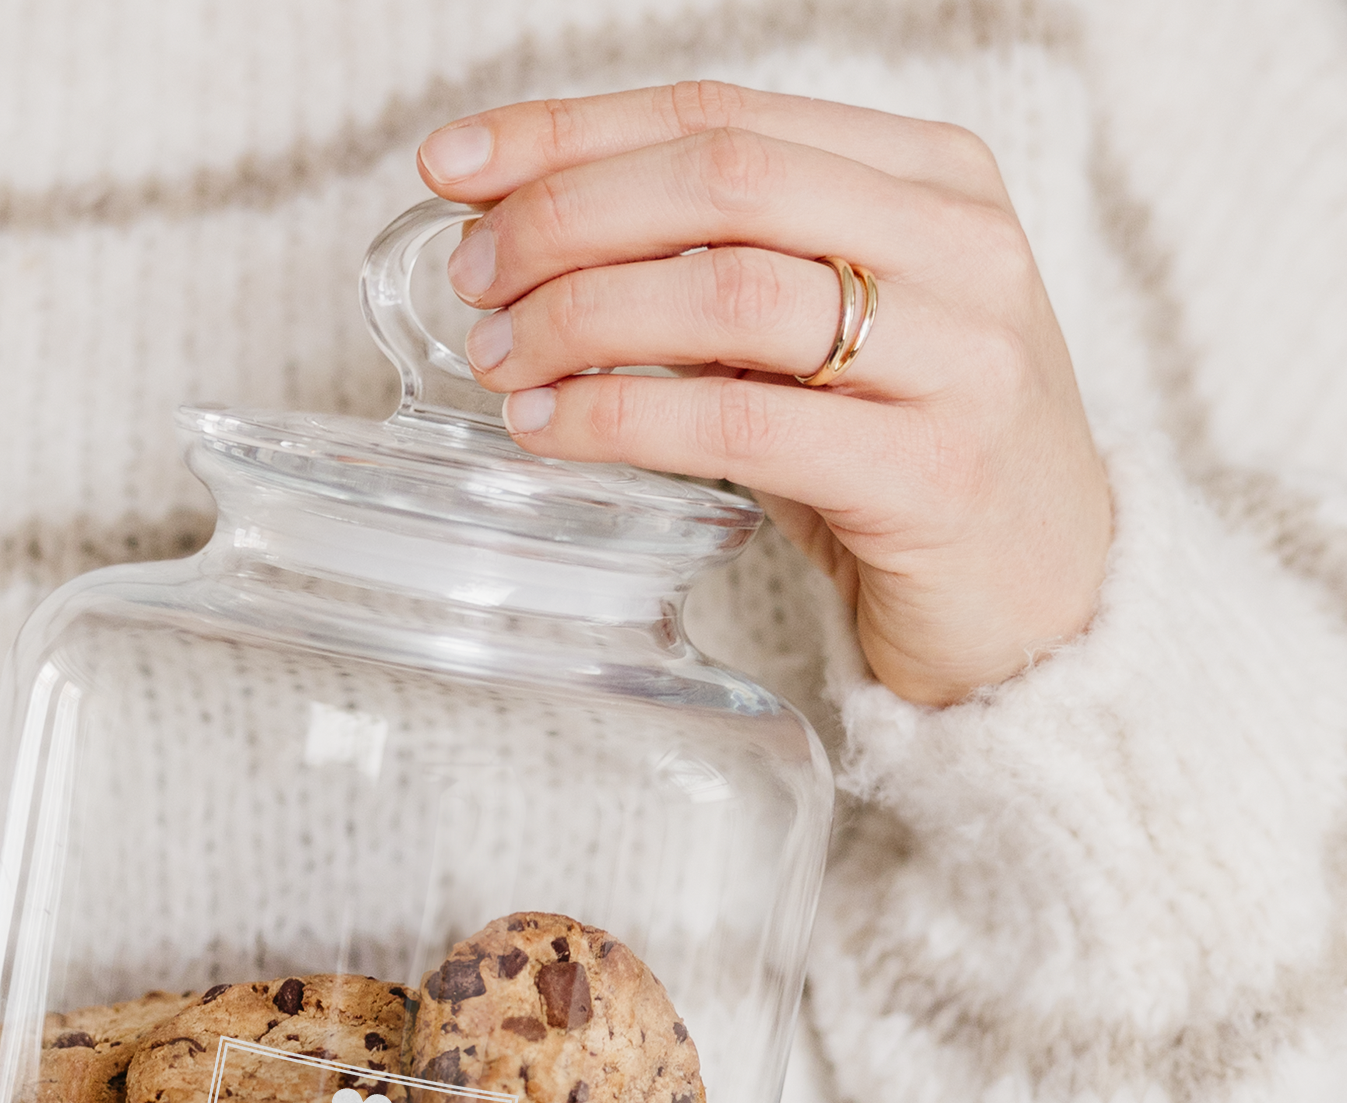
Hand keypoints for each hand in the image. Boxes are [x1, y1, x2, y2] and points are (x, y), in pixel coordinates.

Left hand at [417, 80, 1113, 706]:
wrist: (1038, 601)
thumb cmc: (902, 458)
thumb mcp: (825, 337)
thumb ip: (718, 273)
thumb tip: (524, 237)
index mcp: (931, 175)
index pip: (721, 114)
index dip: (572, 131)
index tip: (452, 163)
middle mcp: (958, 243)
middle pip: (720, 179)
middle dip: (566, 217)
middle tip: (473, 278)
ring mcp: (960, 356)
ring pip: (727, 291)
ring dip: (582, 316)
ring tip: (500, 358)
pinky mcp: (933, 473)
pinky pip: (742, 426)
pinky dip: (624, 418)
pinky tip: (549, 429)